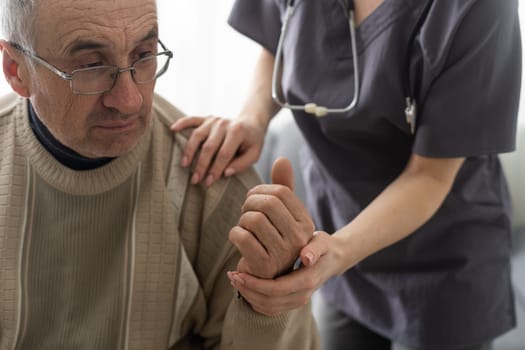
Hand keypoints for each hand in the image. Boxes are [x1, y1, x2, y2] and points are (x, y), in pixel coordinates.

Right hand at [170, 115, 266, 185]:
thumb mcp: (254, 154)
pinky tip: (173, 129)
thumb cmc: (252, 141)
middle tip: (195, 180)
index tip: (209, 182)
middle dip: (201, 165)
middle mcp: (224, 124)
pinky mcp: (207, 118)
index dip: (215, 169)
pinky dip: (182, 123)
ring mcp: (214, 120)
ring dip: (189, 151)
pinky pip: (192, 119)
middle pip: (209, 147)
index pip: (224, 154)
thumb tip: (226, 173)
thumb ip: (242, 164)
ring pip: (197, 135)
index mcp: (237, 132)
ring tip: (185, 165)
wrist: (251, 122)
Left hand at [227, 231, 338, 315]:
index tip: (238, 273)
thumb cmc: (323, 246)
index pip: (276, 289)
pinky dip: (254, 300)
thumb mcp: (321, 241)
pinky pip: (270, 308)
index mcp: (308, 280)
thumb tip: (306, 257)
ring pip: (268, 308)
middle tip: (231, 276)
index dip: (255, 284)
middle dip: (248, 290)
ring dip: (249, 296)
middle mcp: (303, 295)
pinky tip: (245, 286)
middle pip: (269, 302)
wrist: (333, 258)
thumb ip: (314, 248)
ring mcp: (298, 301)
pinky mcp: (292, 302)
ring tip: (235, 280)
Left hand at [229, 157, 314, 278]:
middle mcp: (299, 239)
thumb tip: (282, 159)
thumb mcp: (282, 214)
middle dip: (249, 202)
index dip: (261, 190)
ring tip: (243, 226)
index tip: (253, 198)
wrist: (266, 278)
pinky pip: (241, 236)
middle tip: (244, 210)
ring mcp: (283, 254)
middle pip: (268, 203)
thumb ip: (283, 186)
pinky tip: (238, 238)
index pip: (281, 192)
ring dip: (241, 219)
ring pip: (253, 219)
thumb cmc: (272, 240)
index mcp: (306, 223)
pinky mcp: (264, 265)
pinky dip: (234, 233)